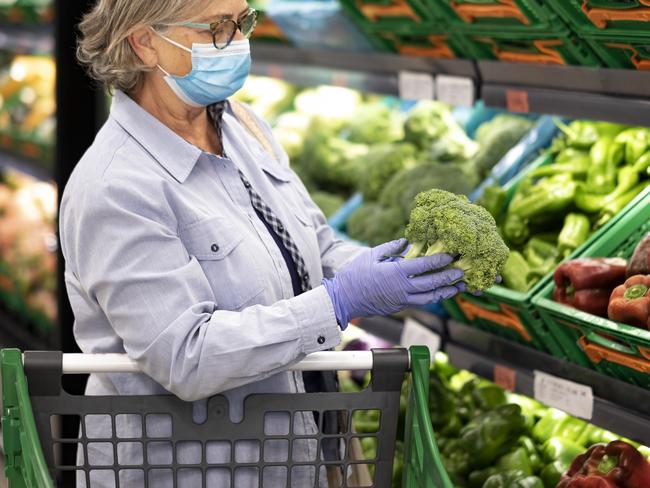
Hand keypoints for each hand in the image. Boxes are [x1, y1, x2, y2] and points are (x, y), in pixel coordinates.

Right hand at [322, 239, 464, 328]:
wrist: (344, 299)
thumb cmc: (355, 276)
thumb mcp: (372, 255)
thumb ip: (390, 248)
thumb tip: (406, 242)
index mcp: (396, 273)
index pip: (423, 266)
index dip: (439, 260)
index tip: (450, 256)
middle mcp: (402, 288)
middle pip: (431, 283)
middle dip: (448, 277)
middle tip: (461, 272)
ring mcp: (402, 300)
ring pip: (429, 297)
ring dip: (445, 292)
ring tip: (458, 288)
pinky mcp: (400, 307)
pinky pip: (420, 302)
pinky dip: (432, 298)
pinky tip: (440, 294)